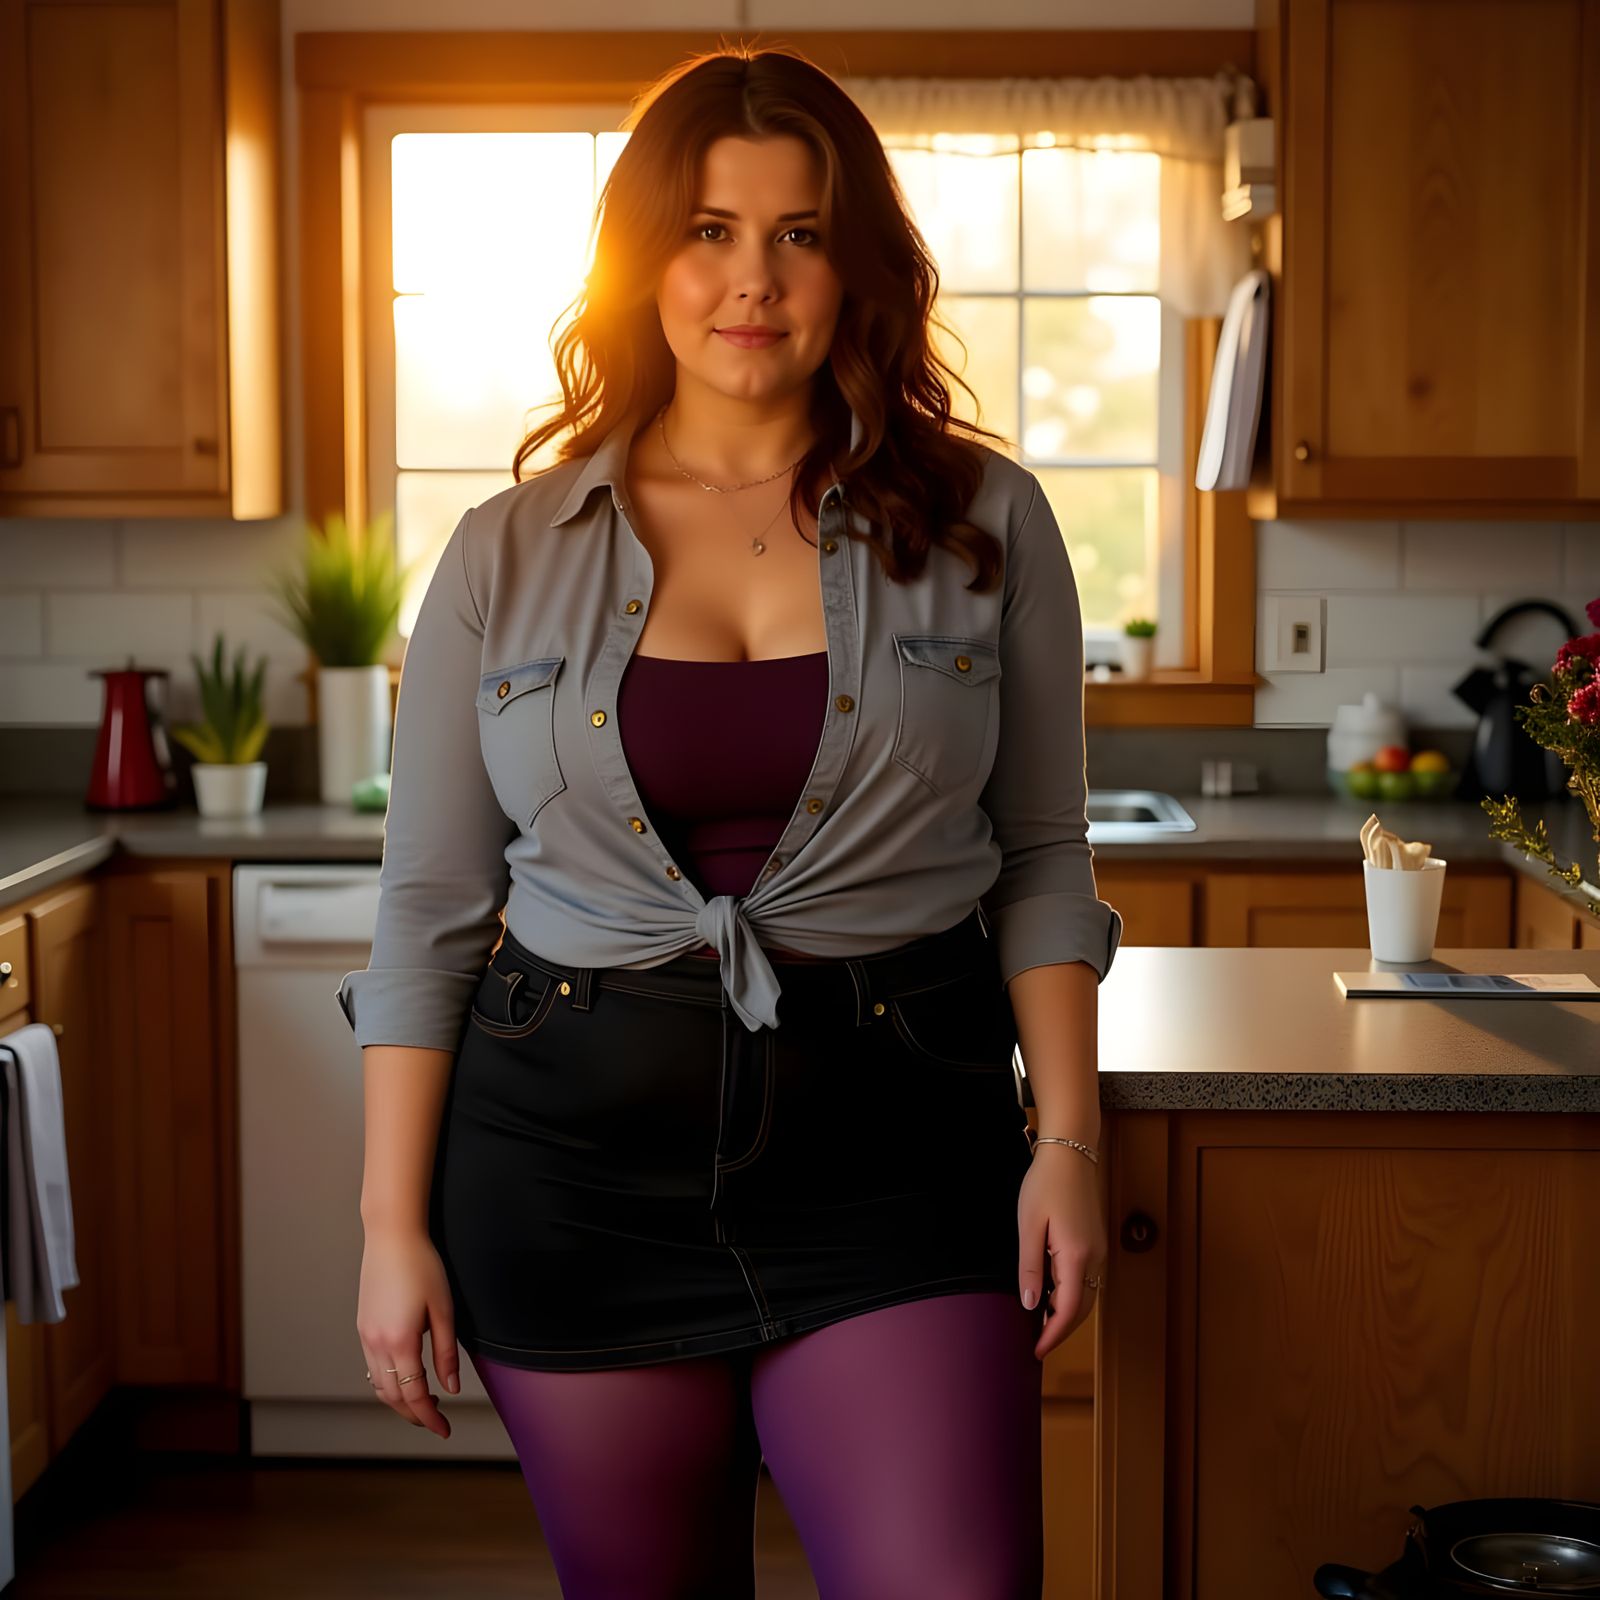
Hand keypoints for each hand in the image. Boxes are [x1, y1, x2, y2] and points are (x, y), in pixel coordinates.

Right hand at [356, 1227, 459, 1438]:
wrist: (392, 1237)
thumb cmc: (422, 1267)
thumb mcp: (444, 1309)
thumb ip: (446, 1352)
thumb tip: (451, 1388)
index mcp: (400, 1342)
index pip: (414, 1395)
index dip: (430, 1417)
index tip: (445, 1430)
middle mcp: (376, 1344)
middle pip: (392, 1398)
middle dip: (415, 1414)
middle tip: (438, 1420)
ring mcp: (365, 1336)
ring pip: (378, 1386)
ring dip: (399, 1401)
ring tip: (426, 1400)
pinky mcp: (363, 1328)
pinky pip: (372, 1368)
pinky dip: (387, 1383)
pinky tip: (406, 1376)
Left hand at [1018, 1143, 1107, 1362]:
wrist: (1071, 1152)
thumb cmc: (1046, 1184)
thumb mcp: (1029, 1226)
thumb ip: (1031, 1268)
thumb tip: (1031, 1305)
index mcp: (1077, 1256)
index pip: (1069, 1310)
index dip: (1054, 1335)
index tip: (1037, 1351)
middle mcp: (1095, 1258)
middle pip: (1082, 1309)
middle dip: (1061, 1329)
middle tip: (1035, 1342)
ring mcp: (1099, 1250)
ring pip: (1087, 1295)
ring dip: (1066, 1312)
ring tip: (1039, 1321)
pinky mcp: (1096, 1242)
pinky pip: (1087, 1279)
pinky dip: (1071, 1294)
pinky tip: (1051, 1292)